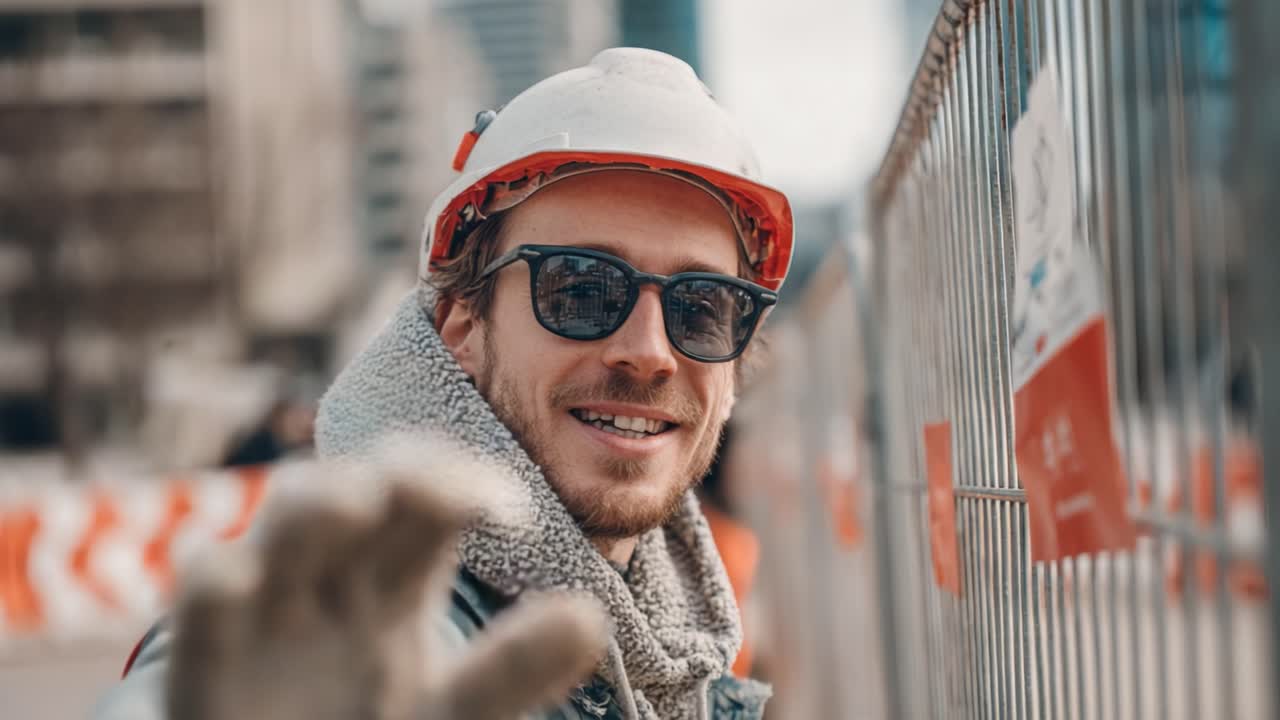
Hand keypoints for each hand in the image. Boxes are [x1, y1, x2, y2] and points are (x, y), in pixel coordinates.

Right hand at [165, 454, 606, 719]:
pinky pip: (203, 601)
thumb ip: (511, 668)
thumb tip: (590, 618)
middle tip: (446, 491)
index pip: (429, 496)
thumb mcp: (451, 711)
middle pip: (365, 488)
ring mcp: (268, 610)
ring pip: (285, 521)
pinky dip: (216, 580)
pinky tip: (236, 577)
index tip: (513, 513)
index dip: (464, 481)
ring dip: (317, 502)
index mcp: (396, 578)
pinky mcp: (208, 664)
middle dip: (401, 473)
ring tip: (359, 501)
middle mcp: (334, 576)